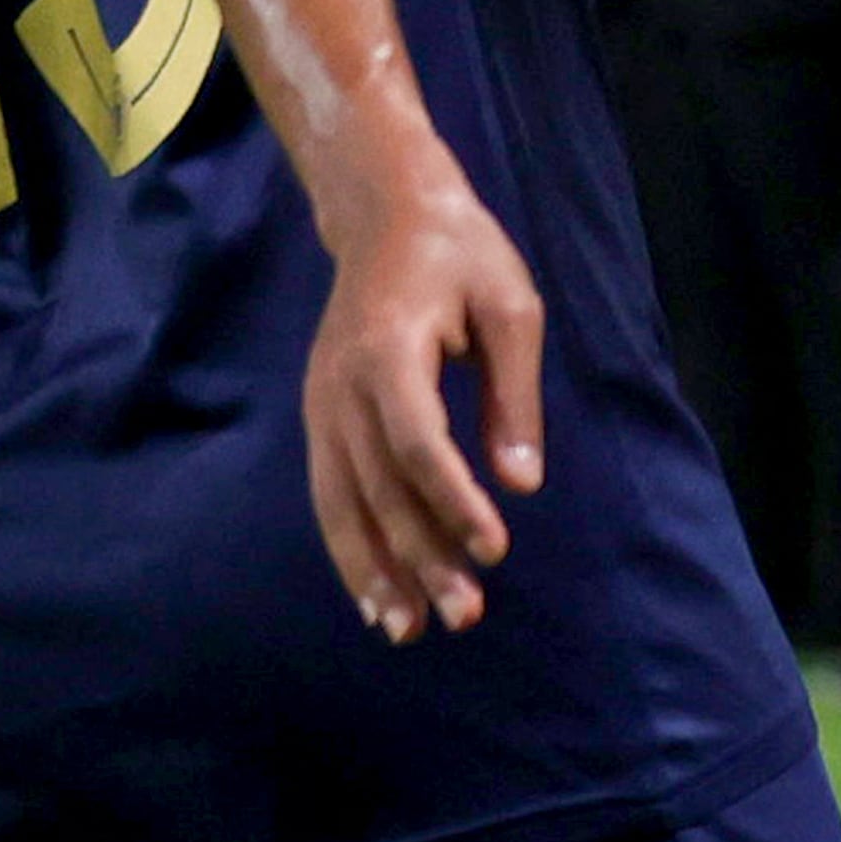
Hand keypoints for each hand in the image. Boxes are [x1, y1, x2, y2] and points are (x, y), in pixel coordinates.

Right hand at [300, 174, 546, 643]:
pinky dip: (348, 548)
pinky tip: (373, 596)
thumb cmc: (460, 253)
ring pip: (343, 502)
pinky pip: (329, 493)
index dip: (452, 502)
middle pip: (378, 486)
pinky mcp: (319, 416)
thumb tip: (521, 482)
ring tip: (407, 631)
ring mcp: (321, 404)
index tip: (494, 548)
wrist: (385, 211)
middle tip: (464, 615)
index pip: (416, 444)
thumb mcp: (509, 305)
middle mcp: (340, 386)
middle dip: (420, 557)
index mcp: (388, 349)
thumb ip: (512, 394)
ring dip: (375, 571)